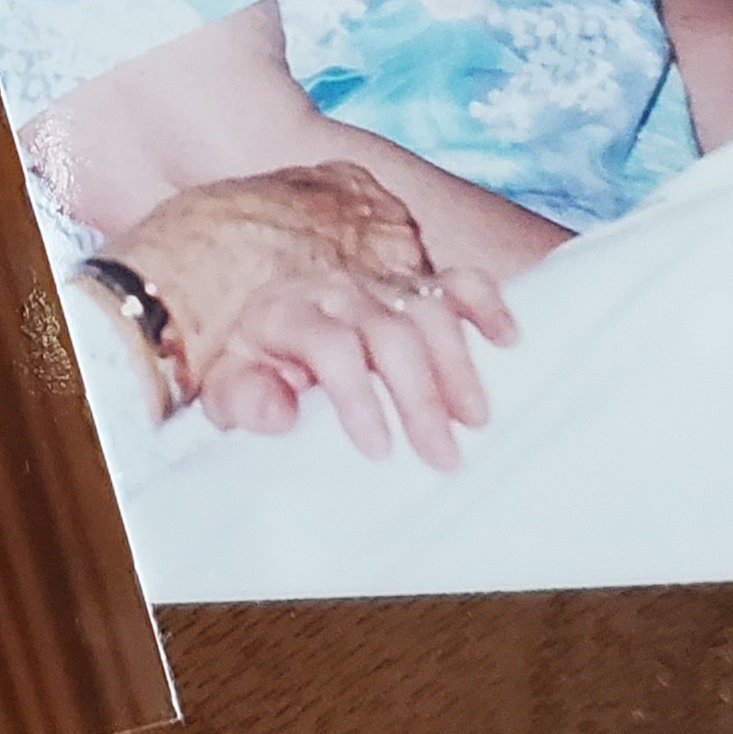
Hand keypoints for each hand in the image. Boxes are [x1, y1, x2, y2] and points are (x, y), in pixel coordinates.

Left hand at [102, 163, 515, 468]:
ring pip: (429, 308)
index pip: (330, 347)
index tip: (379, 450)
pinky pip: (455, 278)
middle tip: (442, 456)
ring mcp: (377, 280)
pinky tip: (508, 340)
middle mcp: (338, 291)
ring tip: (474, 418)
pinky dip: (486, 303)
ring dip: (458, 362)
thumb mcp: (224, 383)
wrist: (249, 295)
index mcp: (287, 313)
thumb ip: (245, 399)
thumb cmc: (246, 358)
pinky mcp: (409, 278)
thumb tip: (281, 414)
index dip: (356, 397)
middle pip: (390, 333)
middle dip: (418, 395)